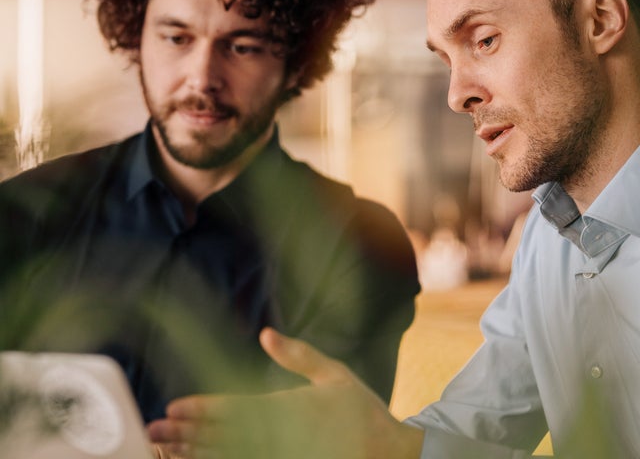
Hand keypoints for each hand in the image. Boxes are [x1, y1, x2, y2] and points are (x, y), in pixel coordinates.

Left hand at [147, 327, 423, 458]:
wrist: (389, 453)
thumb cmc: (361, 411)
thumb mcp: (334, 374)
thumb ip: (299, 355)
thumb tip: (264, 334)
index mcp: (291, 406)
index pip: (237, 407)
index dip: (203, 408)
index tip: (173, 408)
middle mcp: (283, 436)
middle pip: (225, 435)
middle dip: (186, 433)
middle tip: (152, 432)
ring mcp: (285, 456)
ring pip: (231, 457)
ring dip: (195, 454)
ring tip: (163, 450)